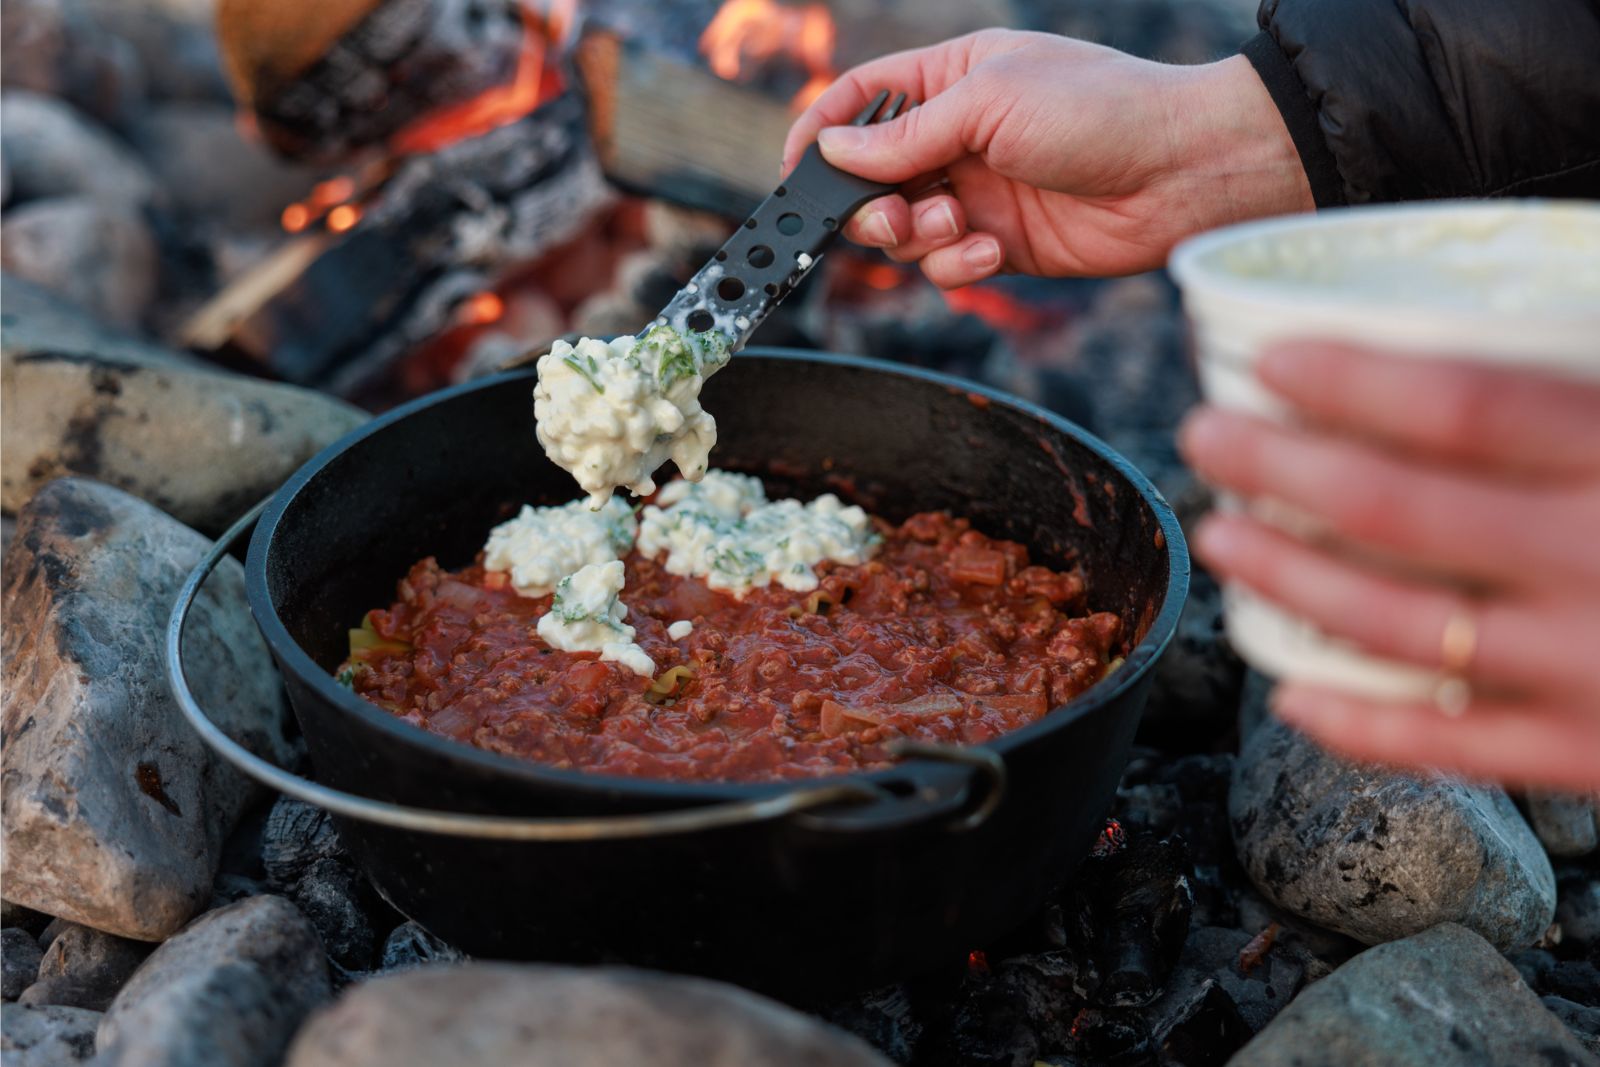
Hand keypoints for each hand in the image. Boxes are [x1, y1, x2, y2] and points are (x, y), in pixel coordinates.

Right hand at [782, 30, 1312, 286]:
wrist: (1183, 170)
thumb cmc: (1099, 108)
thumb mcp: (989, 100)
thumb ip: (905, 135)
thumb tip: (832, 154)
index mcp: (949, 80)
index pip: (859, 103)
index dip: (820, 135)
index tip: (797, 174)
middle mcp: (956, 138)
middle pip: (870, 180)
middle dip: (871, 207)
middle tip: (893, 218)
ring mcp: (977, 194)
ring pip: (904, 232)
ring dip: (918, 238)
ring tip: (959, 226)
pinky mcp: (1000, 246)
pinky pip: (947, 265)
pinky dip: (956, 265)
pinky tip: (990, 253)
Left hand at [1179, 343, 1599, 791]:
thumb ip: (1594, 371)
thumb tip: (1517, 313)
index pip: (1467, 406)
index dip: (1353, 380)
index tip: (1272, 361)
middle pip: (1400, 511)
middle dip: (1281, 470)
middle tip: (1206, 438)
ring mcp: (1595, 669)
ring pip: (1398, 626)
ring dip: (1288, 581)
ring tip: (1225, 540)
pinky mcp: (1596, 754)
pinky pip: (1454, 748)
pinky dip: (1361, 727)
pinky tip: (1289, 691)